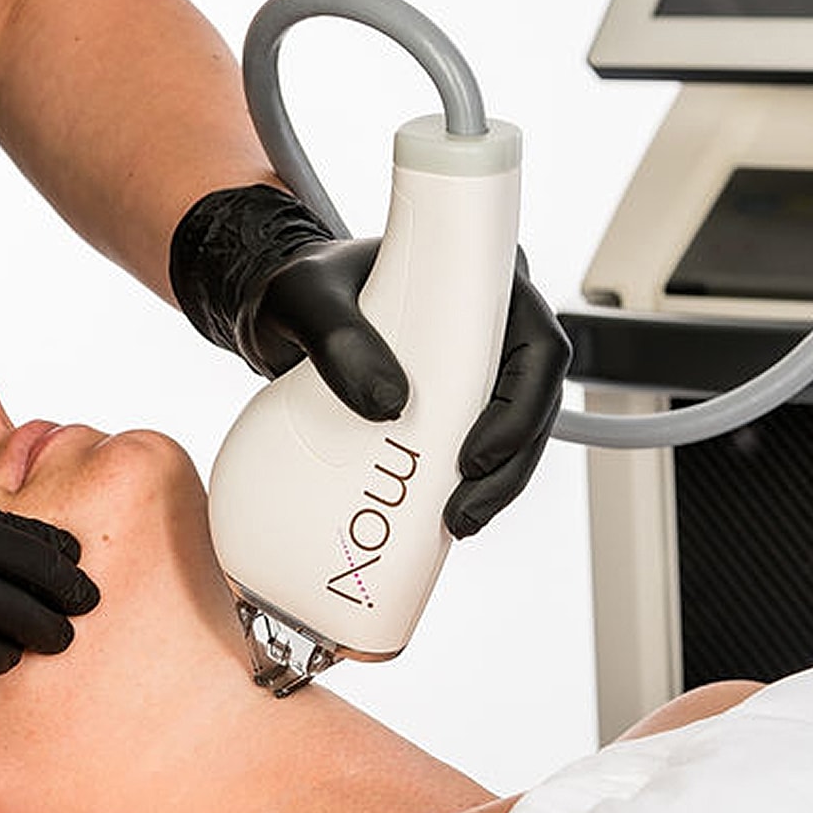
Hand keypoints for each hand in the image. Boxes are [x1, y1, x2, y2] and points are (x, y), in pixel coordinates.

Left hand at [171, 186, 570, 536]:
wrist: (275, 318)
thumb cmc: (303, 287)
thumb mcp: (304, 298)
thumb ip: (337, 335)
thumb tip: (387, 404)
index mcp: (477, 288)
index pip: (537, 344)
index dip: (524, 406)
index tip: (473, 455)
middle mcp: (484, 332)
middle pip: (532, 402)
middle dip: (510, 467)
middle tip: (463, 513)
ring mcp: (468, 373)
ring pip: (512, 436)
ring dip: (495, 487)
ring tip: (457, 524)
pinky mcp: (444, 410)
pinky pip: (471, 450)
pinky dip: (464, 487)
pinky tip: (440, 521)